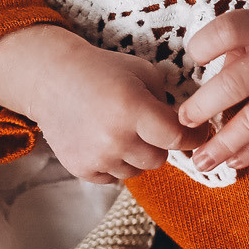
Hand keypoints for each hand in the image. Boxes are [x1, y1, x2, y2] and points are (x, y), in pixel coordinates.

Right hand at [0, 25, 201, 183]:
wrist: (50, 78)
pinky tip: (101, 139)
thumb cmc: (100, 70)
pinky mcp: (81, 168)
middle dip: (157, 143)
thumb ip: (166, 99)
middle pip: (159, 159)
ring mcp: (97, 156)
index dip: (193, 137)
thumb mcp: (141, 71)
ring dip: (134, 155)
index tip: (199, 135)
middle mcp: (115, 136)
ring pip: (136, 171)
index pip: (178, 138)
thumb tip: (186, 125)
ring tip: (117, 129)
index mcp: (133, 107)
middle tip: (144, 124)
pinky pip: (113, 178)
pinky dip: (113, 163)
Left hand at [178, 0, 248, 174]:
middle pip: (235, 84)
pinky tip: (232, 161)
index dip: (204, 45)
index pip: (228, 31)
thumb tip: (202, 85)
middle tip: (181, 123)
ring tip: (200, 160)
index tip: (192, 57)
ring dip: (223, 144)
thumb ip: (237, 48)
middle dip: (203, 107)